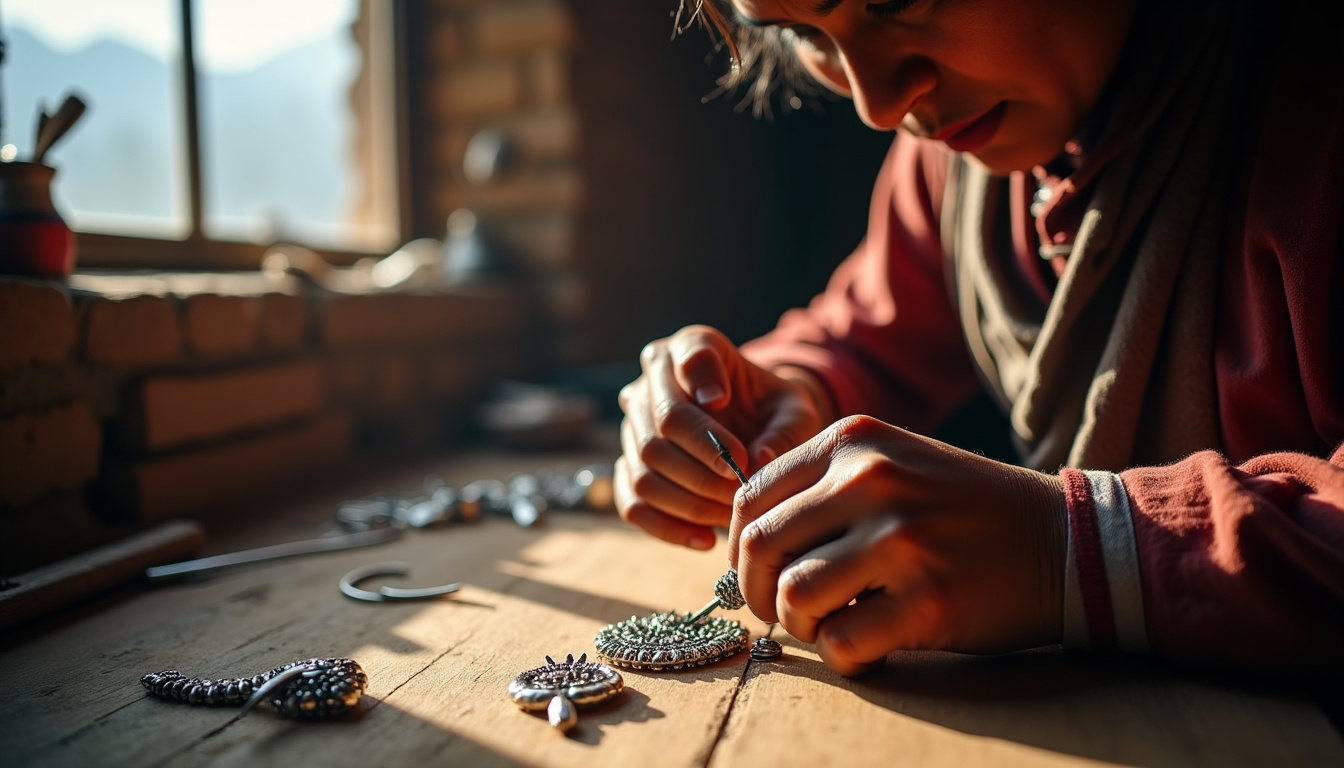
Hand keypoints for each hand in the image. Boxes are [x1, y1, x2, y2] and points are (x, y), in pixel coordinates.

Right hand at [615, 325, 824, 548]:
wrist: (754, 429)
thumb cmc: (775, 413)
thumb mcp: (796, 413)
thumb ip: (786, 432)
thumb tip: (756, 463)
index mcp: (694, 346)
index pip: (689, 356)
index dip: (705, 384)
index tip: (729, 409)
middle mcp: (653, 379)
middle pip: (661, 423)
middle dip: (705, 464)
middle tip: (742, 488)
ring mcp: (633, 423)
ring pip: (645, 468)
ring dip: (690, 501)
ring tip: (731, 516)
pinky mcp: (628, 464)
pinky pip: (631, 502)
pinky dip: (666, 527)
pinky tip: (705, 539)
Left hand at [728, 415, 1066, 674]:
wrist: (1066, 540)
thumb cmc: (964, 509)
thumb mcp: (892, 462)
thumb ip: (821, 487)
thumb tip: (743, 545)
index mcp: (853, 440)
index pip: (749, 498)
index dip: (739, 548)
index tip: (762, 574)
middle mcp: (872, 478)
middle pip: (758, 548)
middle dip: (756, 593)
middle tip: (783, 612)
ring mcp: (902, 537)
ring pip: (793, 598)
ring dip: (804, 627)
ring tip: (836, 624)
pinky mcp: (929, 598)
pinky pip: (842, 644)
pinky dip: (845, 657)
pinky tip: (872, 645)